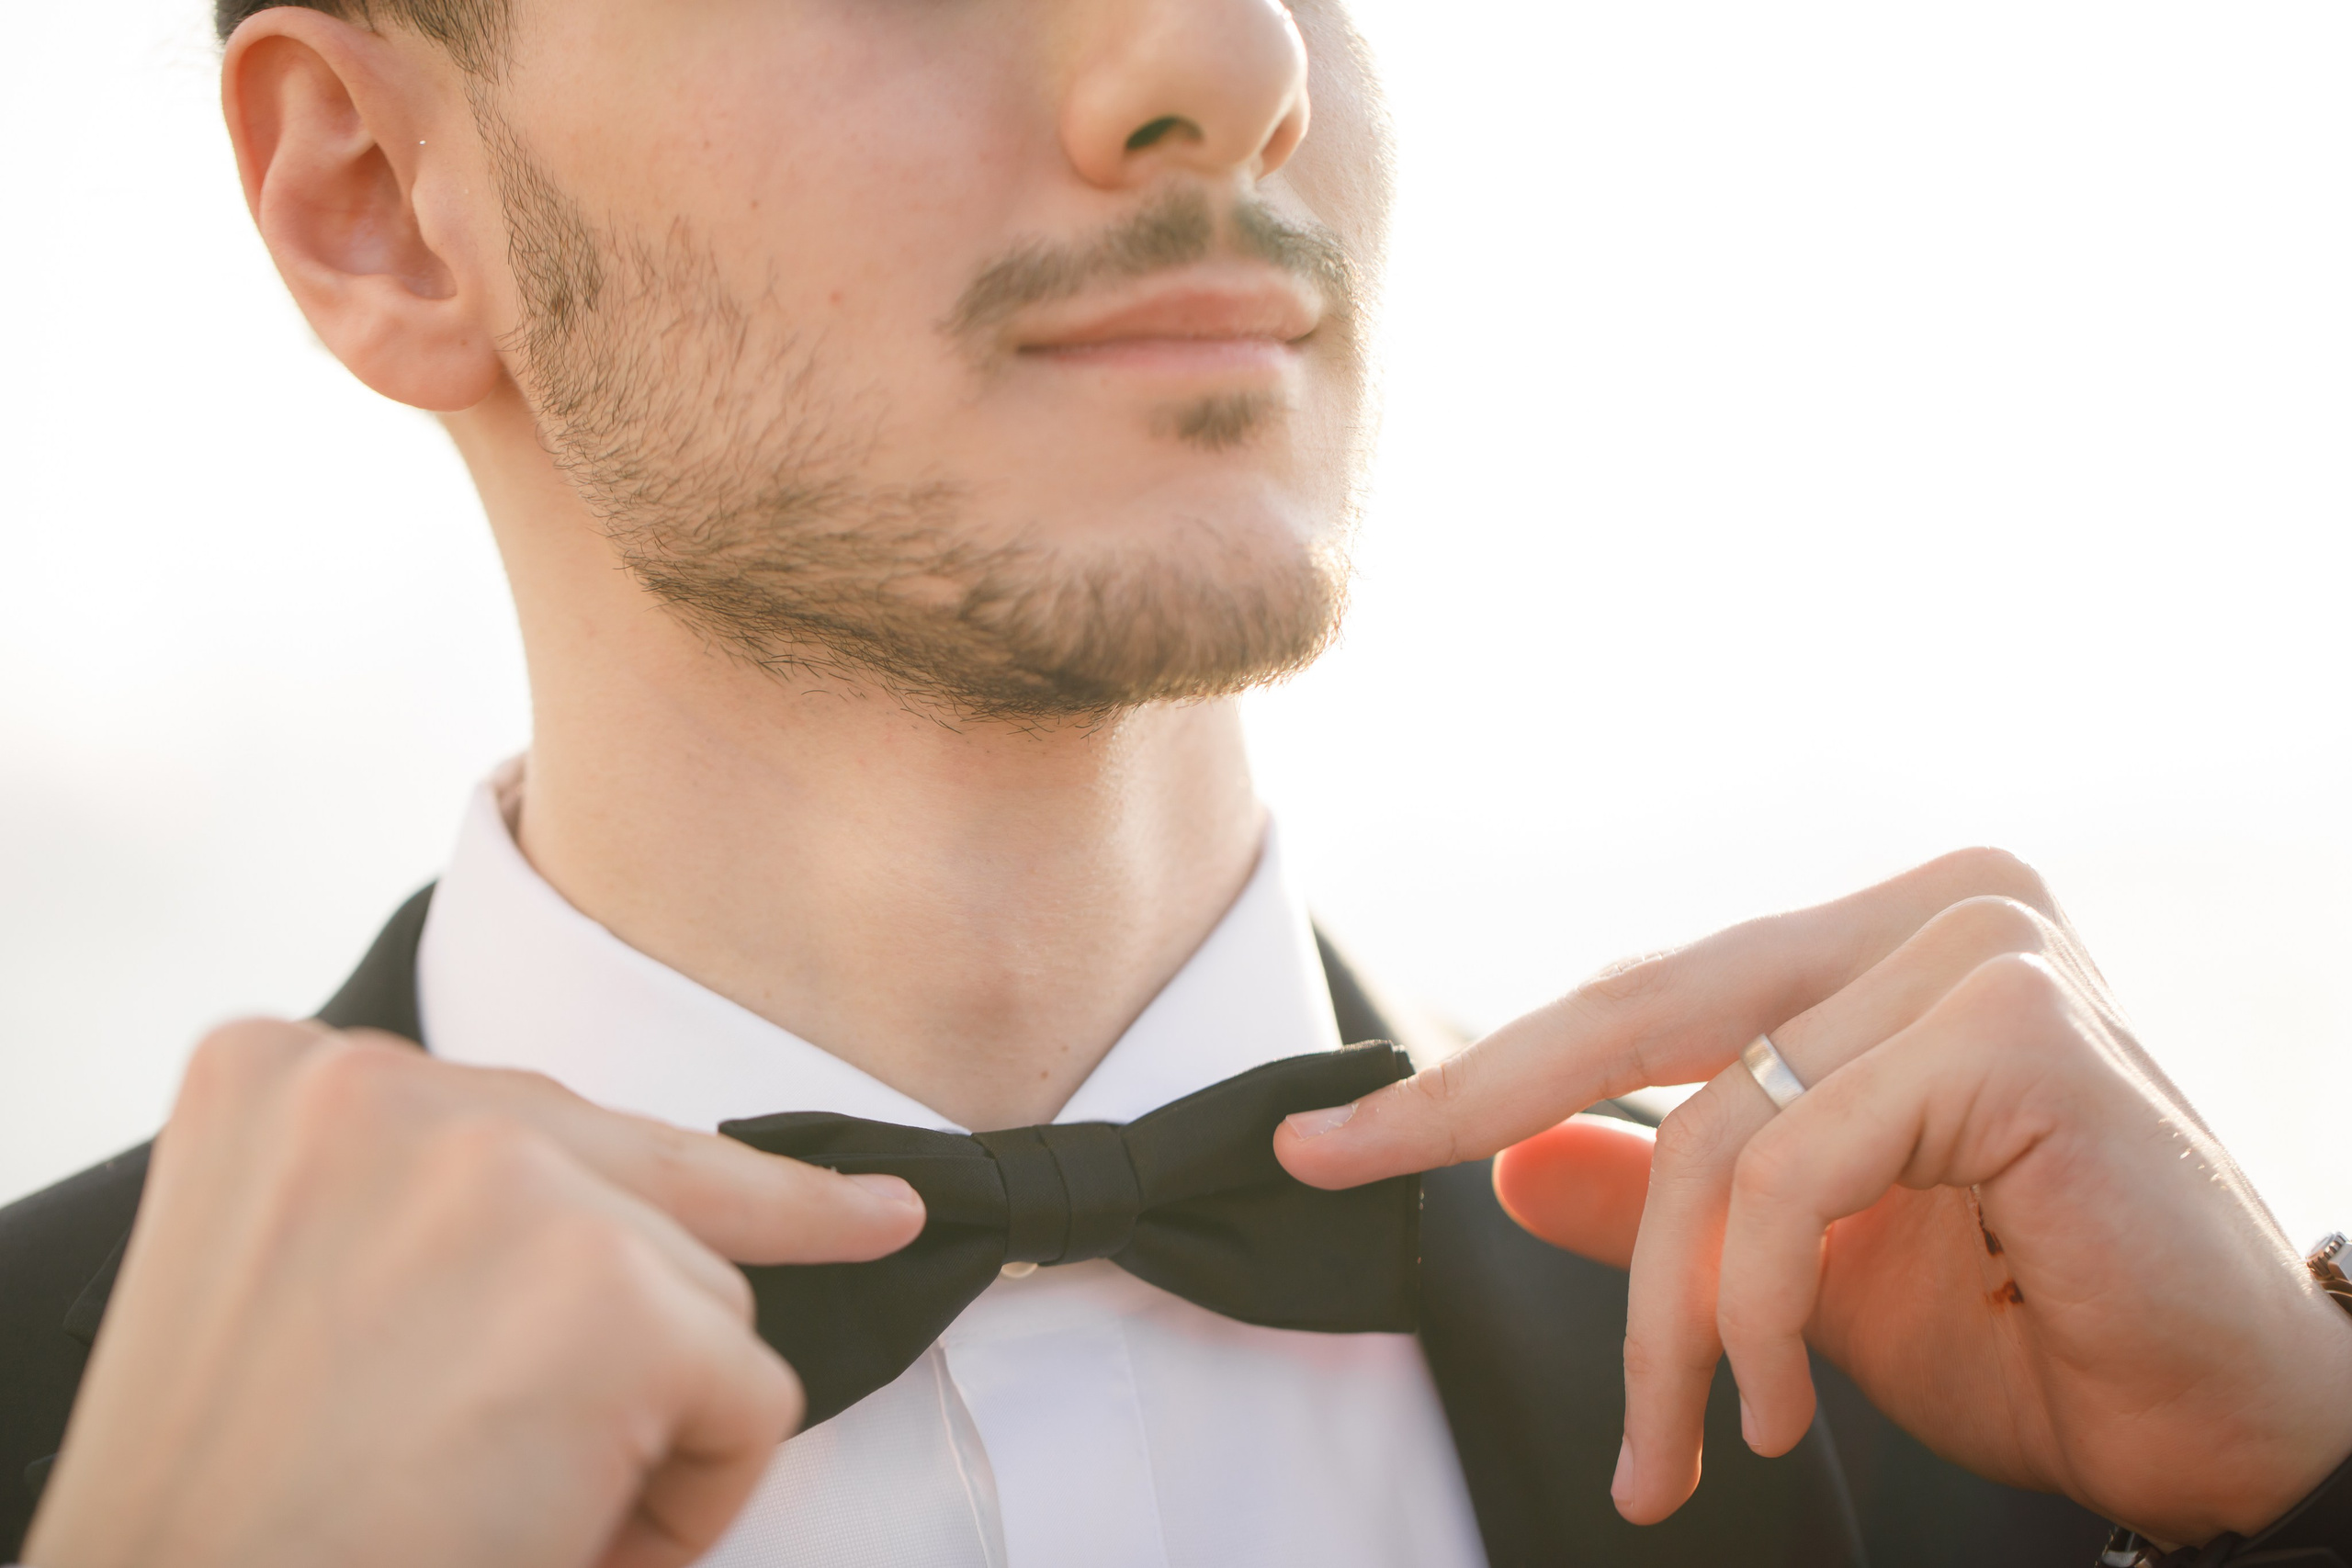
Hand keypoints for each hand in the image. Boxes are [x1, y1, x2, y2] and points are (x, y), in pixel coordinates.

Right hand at [23, 1019, 925, 1567]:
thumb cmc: (230, 1502)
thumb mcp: (282, 1278)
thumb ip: (416, 1200)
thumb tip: (626, 1201)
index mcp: (291, 1075)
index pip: (537, 1111)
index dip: (640, 1185)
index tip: (830, 1180)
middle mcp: (394, 1090)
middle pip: (642, 1177)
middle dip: (729, 1245)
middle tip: (840, 1240)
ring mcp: (511, 1184)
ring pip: (700, 1289)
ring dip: (644, 1416)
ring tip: (504, 1507)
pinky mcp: (612, 1300)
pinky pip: (749, 1395)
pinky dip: (693, 1495)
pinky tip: (566, 1537)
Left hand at [1276, 848, 2351, 1545]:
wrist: (2218, 1433)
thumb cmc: (2033, 1337)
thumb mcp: (1797, 1274)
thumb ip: (1665, 1200)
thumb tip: (1512, 1166)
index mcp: (1888, 947)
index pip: (1651, 995)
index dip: (1481, 1068)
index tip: (1332, 1130)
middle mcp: (1938, 911)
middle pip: (1647, 1013)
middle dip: (1471, 1104)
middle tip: (1345, 1164)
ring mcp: (1985, 948)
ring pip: (1715, 1122)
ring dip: (1669, 1309)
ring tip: (1686, 1435)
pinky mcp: (2016, 1024)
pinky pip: (1794, 1163)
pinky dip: (1752, 1301)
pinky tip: (1776, 1394)